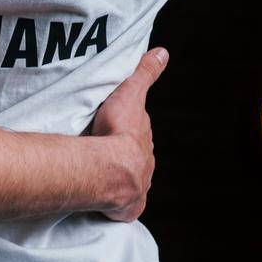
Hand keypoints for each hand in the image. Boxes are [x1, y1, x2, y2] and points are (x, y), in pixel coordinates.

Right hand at [87, 47, 167, 221]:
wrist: (112, 167)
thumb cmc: (118, 129)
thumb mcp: (130, 92)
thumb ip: (145, 73)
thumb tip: (162, 52)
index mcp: (144, 140)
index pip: (138, 134)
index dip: (127, 130)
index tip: (114, 127)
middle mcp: (145, 165)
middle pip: (134, 158)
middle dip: (123, 156)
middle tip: (103, 151)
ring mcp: (138, 188)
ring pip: (129, 182)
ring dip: (118, 179)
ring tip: (99, 175)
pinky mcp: (128, 209)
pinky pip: (122, 207)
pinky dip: (116, 205)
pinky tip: (106, 203)